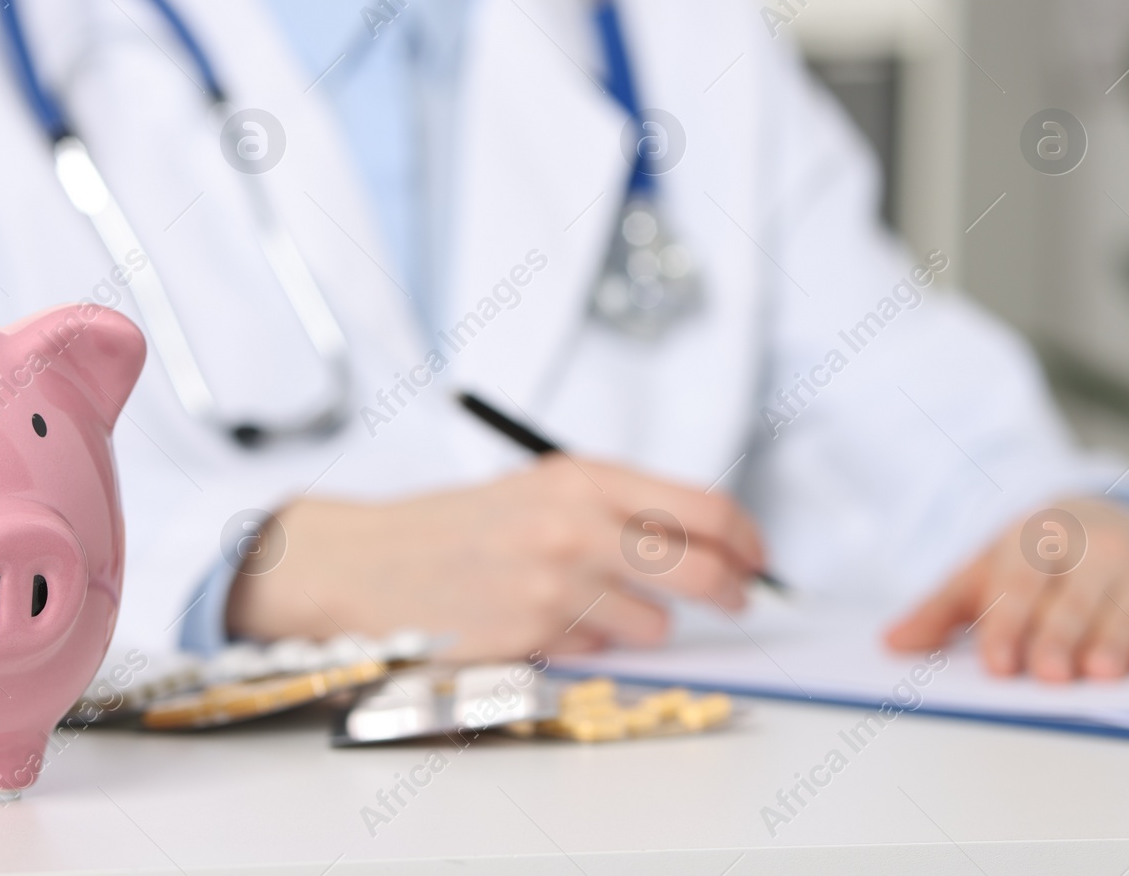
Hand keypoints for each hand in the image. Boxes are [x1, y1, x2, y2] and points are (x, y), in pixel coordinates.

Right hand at [224, 454, 765, 659]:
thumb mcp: (540, 489)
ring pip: (655, 624)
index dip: (746, 539)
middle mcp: (575, 524)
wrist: (369, 564)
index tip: (759, 558)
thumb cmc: (460, 527)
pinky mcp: (534, 634)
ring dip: (644, 624)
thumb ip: (618, 506)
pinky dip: (592, 643)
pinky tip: (550, 622)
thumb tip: (708, 540)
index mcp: (582, 477)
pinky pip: (601, 650)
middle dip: (731, 591)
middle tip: (738, 599)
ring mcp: (556, 583)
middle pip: (701, 569)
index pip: (704, 507)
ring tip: (596, 604)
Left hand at [885, 497, 1128, 679]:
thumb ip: (937, 612)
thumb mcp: (979, 574)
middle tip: (1048, 675)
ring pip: (1123, 608)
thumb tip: (891, 644)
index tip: (996, 663)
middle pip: (1072, 598)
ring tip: (1100, 674)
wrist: (1096, 520)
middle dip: (1059, 636)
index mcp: (1033, 541)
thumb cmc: (1029, 560)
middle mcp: (1088, 550)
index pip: (1017, 583)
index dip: (1006, 623)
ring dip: (1113, 641)